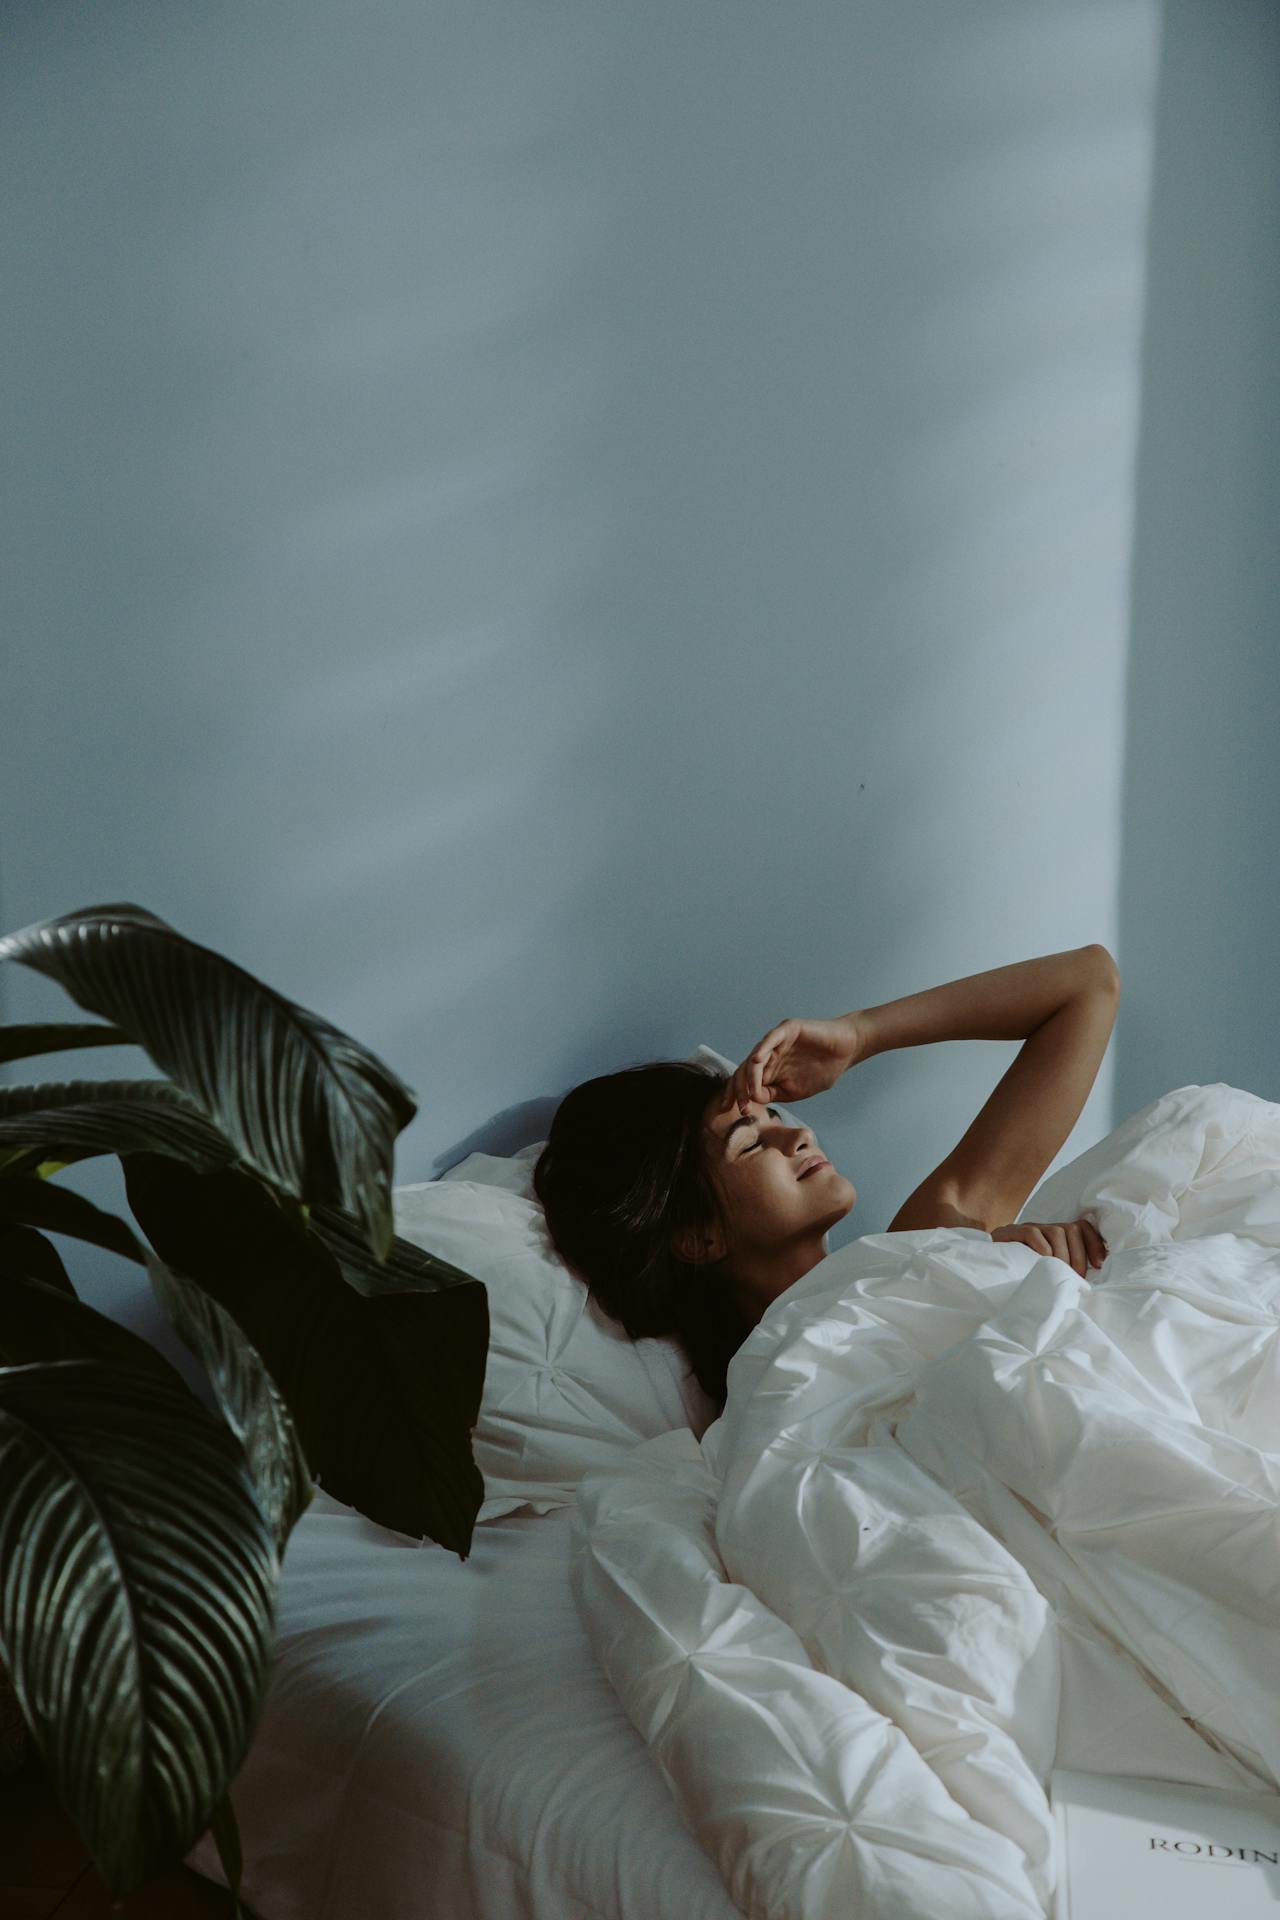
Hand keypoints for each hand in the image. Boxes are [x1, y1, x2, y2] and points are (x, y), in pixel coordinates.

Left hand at [717, 1014, 865, 1114]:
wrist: (846, 1051)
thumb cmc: (823, 1070)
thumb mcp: (794, 1091)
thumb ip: (773, 1094)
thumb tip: (753, 1098)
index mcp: (769, 1070)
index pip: (745, 1081)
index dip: (737, 1095)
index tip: (735, 1112)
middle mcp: (768, 1055)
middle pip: (744, 1070)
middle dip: (739, 1089)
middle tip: (740, 1106)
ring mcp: (776, 1041)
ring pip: (754, 1057)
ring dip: (749, 1075)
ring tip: (748, 1092)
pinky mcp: (787, 1030)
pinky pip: (770, 1039)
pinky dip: (762, 1050)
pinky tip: (756, 1062)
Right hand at [990, 1217, 1107, 1277]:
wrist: (986, 1265)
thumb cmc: (1021, 1272)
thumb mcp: (1048, 1270)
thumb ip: (1065, 1270)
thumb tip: (1087, 1282)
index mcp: (1056, 1235)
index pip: (1082, 1227)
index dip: (1094, 1243)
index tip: (1099, 1264)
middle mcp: (1045, 1228)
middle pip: (1072, 1229)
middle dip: (1080, 1256)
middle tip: (1076, 1277)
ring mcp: (1029, 1228)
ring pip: (1057, 1231)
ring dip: (1063, 1256)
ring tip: (1060, 1274)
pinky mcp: (1013, 1232)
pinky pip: (1033, 1234)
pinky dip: (1043, 1250)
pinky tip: (1042, 1264)